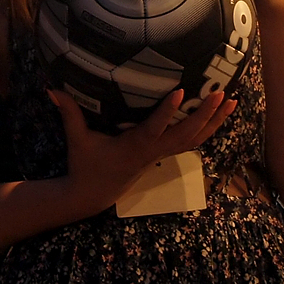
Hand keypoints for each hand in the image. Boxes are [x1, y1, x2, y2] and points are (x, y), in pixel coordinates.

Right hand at [50, 87, 235, 215]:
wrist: (92, 195)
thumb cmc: (85, 165)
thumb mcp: (76, 139)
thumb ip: (68, 112)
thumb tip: (51, 88)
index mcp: (134, 146)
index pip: (155, 128)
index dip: (169, 112)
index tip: (182, 91)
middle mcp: (153, 151)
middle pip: (187, 134)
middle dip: (206, 114)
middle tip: (221, 91)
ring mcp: (162, 155)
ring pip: (196, 139)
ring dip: (215, 121)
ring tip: (232, 100)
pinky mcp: (165, 155)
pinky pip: (192, 141)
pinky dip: (209, 128)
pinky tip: (221, 114)